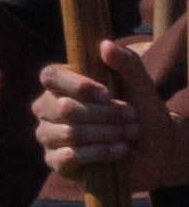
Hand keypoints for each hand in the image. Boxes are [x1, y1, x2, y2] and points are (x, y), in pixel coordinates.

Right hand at [41, 65, 149, 200]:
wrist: (158, 154)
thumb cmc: (146, 116)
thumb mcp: (143, 89)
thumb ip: (128, 65)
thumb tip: (104, 44)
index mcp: (62, 86)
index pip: (50, 76)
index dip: (77, 85)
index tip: (108, 94)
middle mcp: (48, 108)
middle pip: (62, 107)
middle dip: (103, 115)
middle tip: (130, 117)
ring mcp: (49, 135)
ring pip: (67, 133)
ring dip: (105, 134)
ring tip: (129, 134)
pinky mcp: (56, 162)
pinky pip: (68, 156)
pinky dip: (99, 153)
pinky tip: (120, 150)